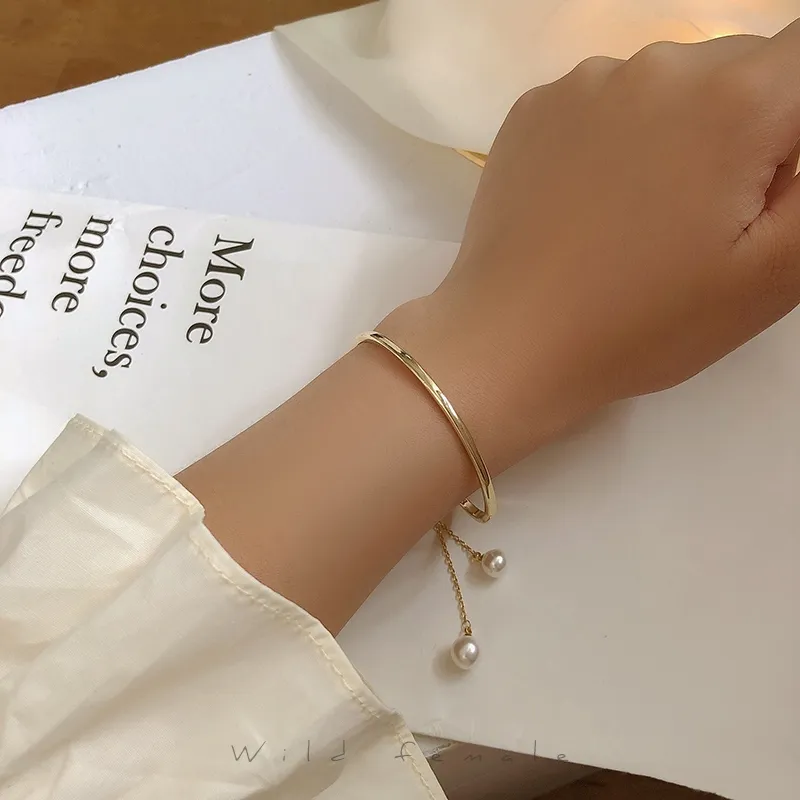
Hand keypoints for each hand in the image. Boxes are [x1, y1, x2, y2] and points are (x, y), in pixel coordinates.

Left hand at [384, 23, 799, 473]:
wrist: (511, 342)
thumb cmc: (644, 322)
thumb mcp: (772, 274)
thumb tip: (794, 138)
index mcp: (736, 100)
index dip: (794, 126)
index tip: (764, 185)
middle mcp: (660, 64)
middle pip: (740, 69)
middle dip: (744, 128)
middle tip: (701, 215)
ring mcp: (585, 82)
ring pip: (667, 85)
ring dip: (675, 130)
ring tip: (636, 215)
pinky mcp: (534, 106)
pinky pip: (601, 101)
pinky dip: (612, 136)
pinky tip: (588, 202)